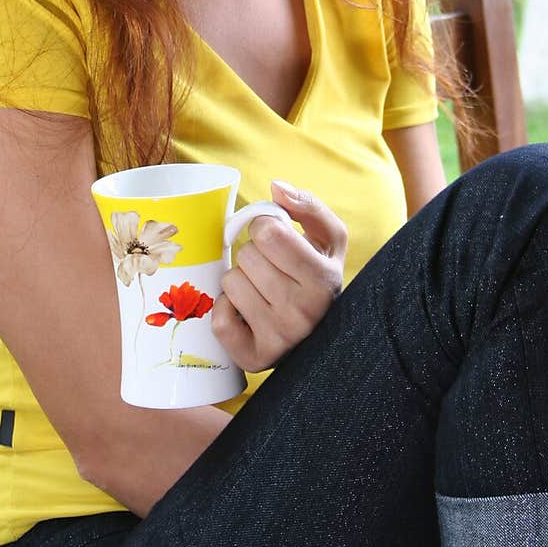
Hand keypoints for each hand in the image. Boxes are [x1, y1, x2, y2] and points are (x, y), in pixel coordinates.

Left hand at [211, 180, 347, 372]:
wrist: (323, 332)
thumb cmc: (318, 276)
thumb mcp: (327, 238)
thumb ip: (306, 205)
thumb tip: (276, 187)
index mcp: (324, 279)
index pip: (267, 232)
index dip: (265, 228)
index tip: (277, 242)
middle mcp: (304, 313)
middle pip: (246, 256)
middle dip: (254, 256)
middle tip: (271, 270)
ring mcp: (280, 340)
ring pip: (230, 283)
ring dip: (240, 280)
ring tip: (262, 291)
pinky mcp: (255, 359)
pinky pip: (220, 320)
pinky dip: (226, 310)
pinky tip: (246, 312)